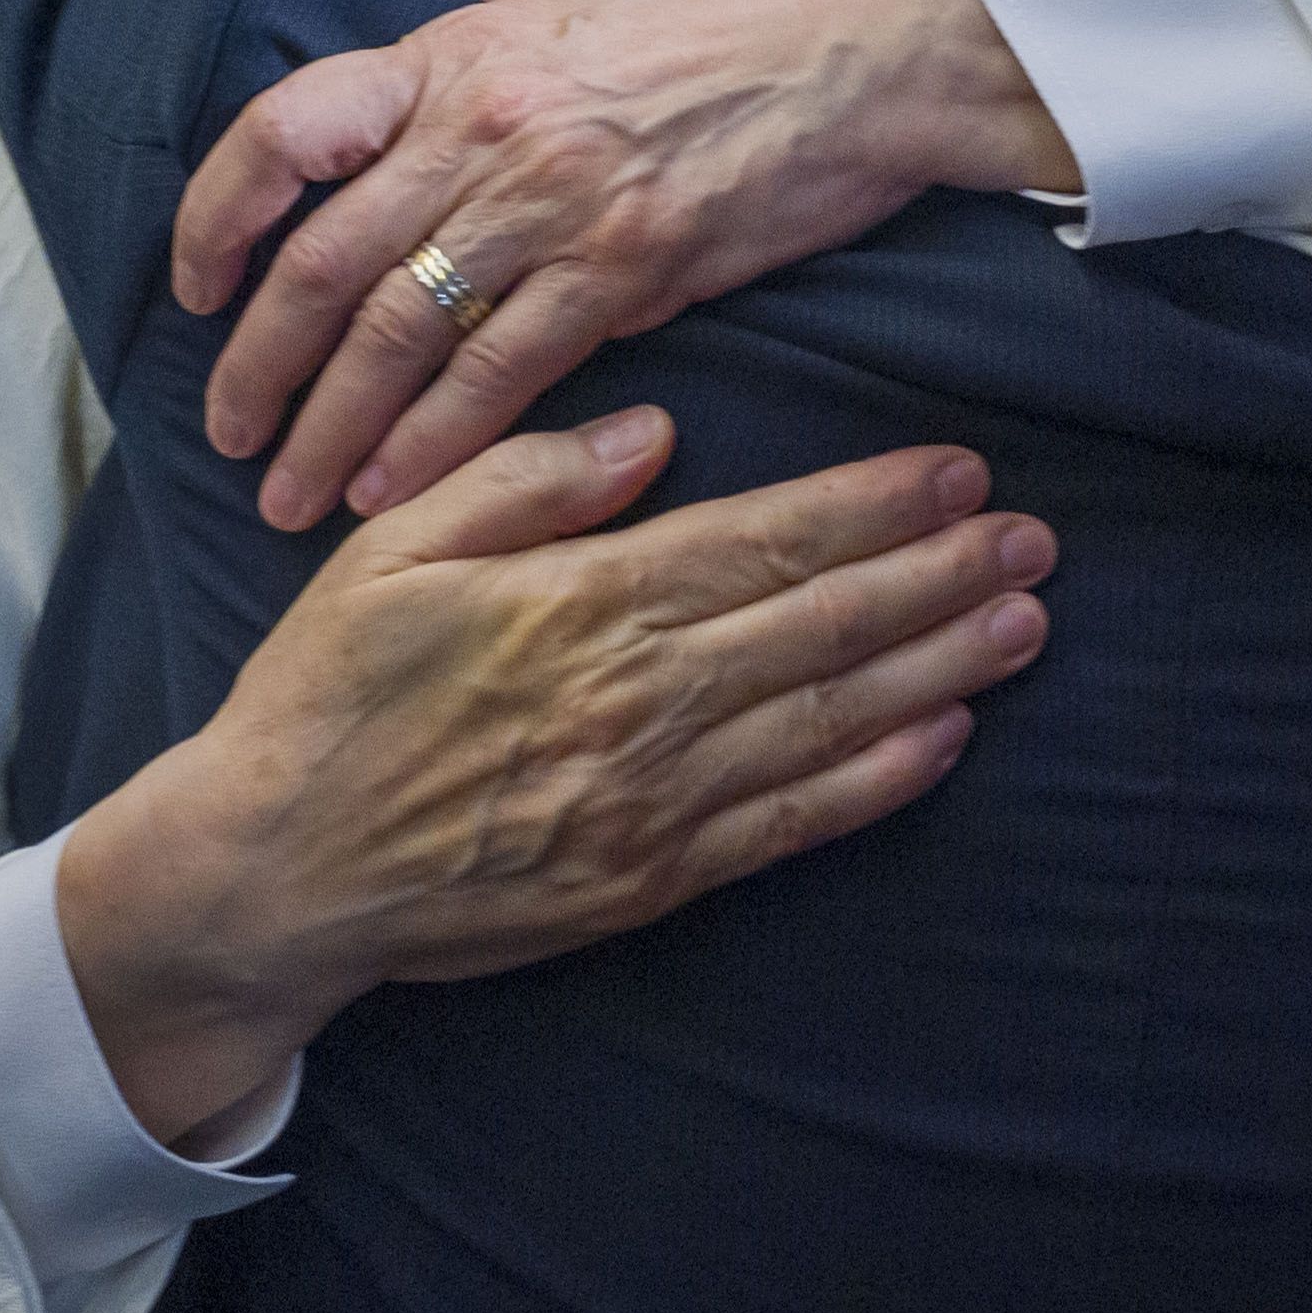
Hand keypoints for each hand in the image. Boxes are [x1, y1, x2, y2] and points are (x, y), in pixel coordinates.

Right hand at [52, 412, 1054, 1143]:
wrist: (276, 871)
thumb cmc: (329, 696)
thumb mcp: (392, 551)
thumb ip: (525, 482)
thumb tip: (650, 433)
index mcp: (578, 607)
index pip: (762, 542)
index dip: (873, 505)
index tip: (958, 471)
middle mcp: (634, 702)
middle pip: (822, 624)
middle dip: (941, 575)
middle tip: (1035, 537)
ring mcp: (649, 799)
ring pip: (829, 718)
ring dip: (939, 667)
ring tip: (1023, 621)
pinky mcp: (649, 879)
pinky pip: (791, 824)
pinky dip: (878, 779)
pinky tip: (946, 738)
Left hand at [176, 0, 1074, 528]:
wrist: (842, 58)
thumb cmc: (699, 23)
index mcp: (449, 55)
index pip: (288, 131)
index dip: (218, 216)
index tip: (197, 288)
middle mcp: (480, 131)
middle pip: (325, 263)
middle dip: (258, 367)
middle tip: (226, 435)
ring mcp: (549, 205)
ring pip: (396, 336)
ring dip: (328, 430)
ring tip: (289, 496)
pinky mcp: (622, 273)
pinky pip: (499, 374)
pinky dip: (433, 444)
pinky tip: (392, 494)